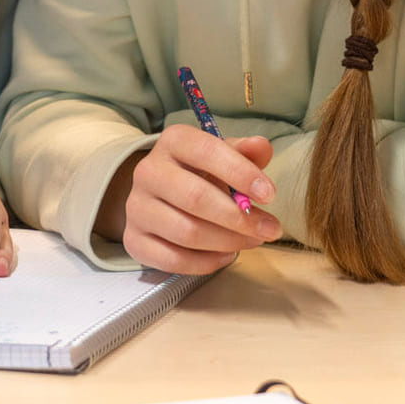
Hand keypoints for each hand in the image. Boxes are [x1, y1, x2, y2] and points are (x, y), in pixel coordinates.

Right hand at [110, 126, 281, 273]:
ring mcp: (137, 207)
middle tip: (269, 229)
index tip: (269, 195)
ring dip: (228, 241)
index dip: (240, 173)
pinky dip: (206, 262)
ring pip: (186, 232)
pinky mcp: (134, 240)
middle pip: (195, 197)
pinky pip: (173, 259)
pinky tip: (226, 255)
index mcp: (173, 142)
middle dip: (239, 217)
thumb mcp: (222, 155)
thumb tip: (261, 146)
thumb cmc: (199, 173)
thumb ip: (244, 152)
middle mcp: (148, 171)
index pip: (206, 151)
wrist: (158, 194)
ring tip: (252, 241)